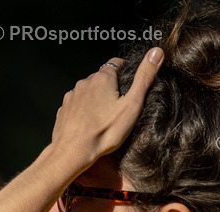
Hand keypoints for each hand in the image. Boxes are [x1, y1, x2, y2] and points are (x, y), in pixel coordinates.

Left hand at [50, 47, 163, 173]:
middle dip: (111, 86)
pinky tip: (90, 122)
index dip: (127, 71)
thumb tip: (156, 52)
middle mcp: (84, 83)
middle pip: (102, 77)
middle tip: (120, 104)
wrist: (72, 152)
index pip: (117, 63)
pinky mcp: (63, 110)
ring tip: (105, 116)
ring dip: (97, 97)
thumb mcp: (132, 104)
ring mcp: (71, 96)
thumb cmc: (104, 132)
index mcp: (102, 78)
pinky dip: (84, 109)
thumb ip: (144, 77)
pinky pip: (77, 104)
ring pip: (88, 91)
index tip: (131, 85)